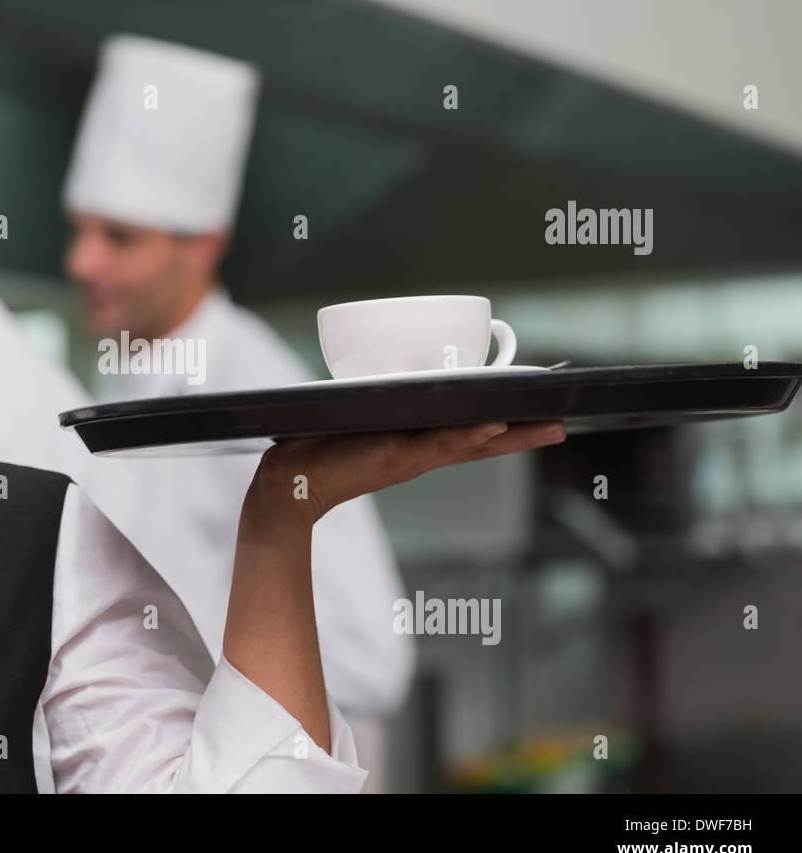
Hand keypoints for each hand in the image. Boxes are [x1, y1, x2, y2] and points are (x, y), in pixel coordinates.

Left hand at [246, 420, 566, 528]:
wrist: (292, 476)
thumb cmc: (323, 447)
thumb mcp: (364, 420)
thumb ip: (384, 405)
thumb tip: (396, 376)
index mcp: (419, 444)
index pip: (471, 435)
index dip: (507, 429)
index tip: (541, 419)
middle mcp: (421, 452)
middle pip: (483, 442)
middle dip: (523, 434)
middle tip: (561, 425)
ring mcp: (412, 454)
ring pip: (470, 443)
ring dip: (507, 435)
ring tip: (544, 426)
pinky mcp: (396, 454)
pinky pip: (439, 443)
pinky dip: (466, 435)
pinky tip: (491, 426)